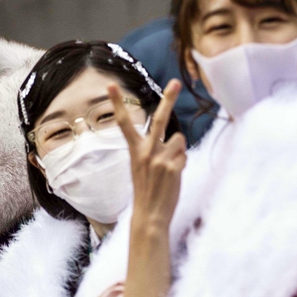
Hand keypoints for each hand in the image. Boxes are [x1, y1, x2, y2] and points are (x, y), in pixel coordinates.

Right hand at [112, 80, 185, 232]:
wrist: (150, 214)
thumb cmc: (147, 190)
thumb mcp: (142, 167)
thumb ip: (154, 150)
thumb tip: (174, 140)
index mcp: (134, 150)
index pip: (123, 123)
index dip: (117, 103)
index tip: (111, 85)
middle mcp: (146, 151)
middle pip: (159, 119)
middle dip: (169, 98)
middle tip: (176, 82)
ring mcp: (160, 158)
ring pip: (179, 140)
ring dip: (178, 151)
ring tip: (169, 168)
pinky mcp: (173, 167)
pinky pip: (184, 156)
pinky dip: (182, 164)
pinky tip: (174, 177)